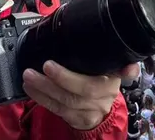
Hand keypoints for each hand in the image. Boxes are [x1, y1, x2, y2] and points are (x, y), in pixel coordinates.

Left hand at [22, 61, 137, 129]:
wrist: (99, 111)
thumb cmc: (96, 80)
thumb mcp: (103, 66)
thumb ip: (104, 54)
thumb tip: (97, 33)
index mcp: (115, 76)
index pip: (124, 73)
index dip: (123, 70)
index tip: (112, 65)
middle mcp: (108, 95)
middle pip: (87, 89)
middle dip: (63, 77)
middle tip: (45, 66)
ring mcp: (94, 110)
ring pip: (69, 101)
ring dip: (45, 88)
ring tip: (29, 76)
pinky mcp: (80, 120)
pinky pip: (59, 110)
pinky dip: (42, 98)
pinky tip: (31, 89)